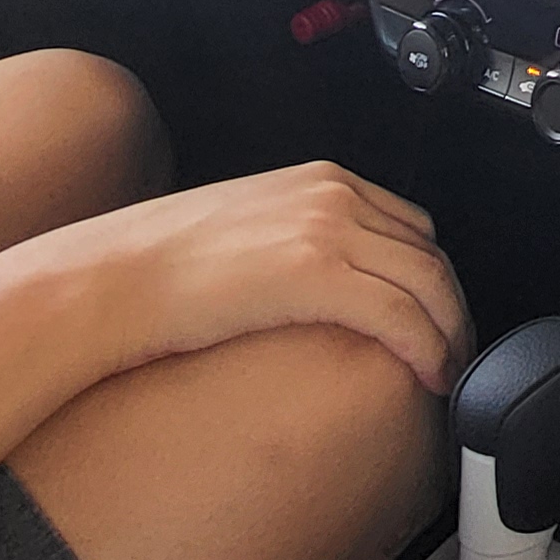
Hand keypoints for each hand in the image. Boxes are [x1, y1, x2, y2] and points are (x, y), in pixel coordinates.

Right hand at [0, 161, 473, 394]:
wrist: (105, 280)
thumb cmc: (153, 267)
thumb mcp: (243, 231)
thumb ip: (292, 241)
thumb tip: (318, 287)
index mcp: (319, 181)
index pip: (411, 226)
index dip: (432, 278)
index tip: (437, 318)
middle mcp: (333, 195)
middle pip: (429, 255)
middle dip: (450, 308)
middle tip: (454, 354)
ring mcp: (327, 230)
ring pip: (429, 285)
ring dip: (450, 334)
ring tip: (448, 376)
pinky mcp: (316, 274)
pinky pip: (402, 315)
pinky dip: (428, 348)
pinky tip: (430, 377)